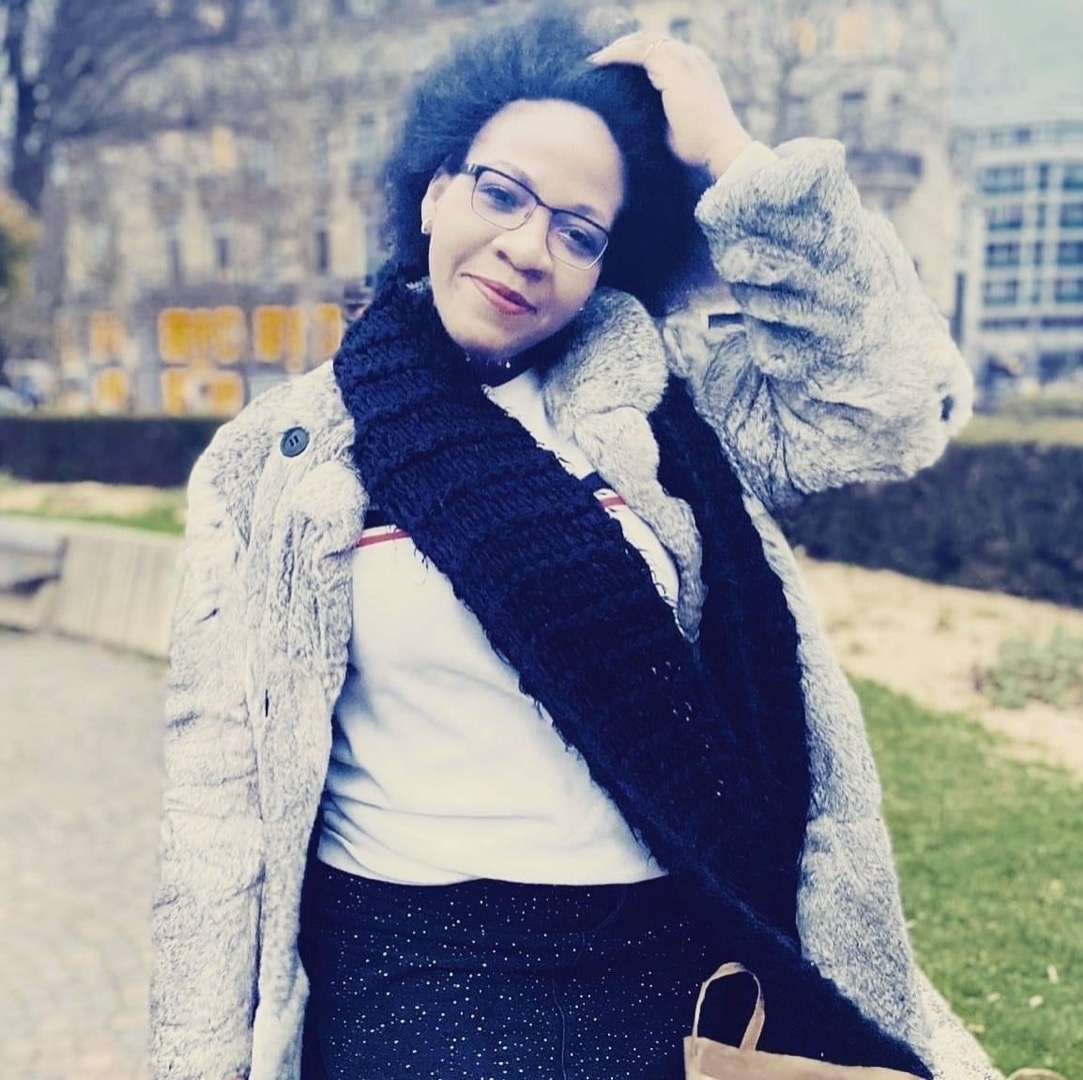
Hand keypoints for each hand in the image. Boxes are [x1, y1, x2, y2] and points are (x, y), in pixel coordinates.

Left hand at [589, 32, 752, 178]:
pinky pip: (638, 52)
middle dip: (624, 45)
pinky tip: (600, 63)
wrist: (720, 148)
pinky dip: (617, 55)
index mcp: (696, 67)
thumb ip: (662, 111)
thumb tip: (638, 117)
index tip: (615, 65)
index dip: (637, 52)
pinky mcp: (673, 68)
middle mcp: (692, 56)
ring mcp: (684, 59)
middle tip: (601, 59)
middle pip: (651, 38)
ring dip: (617, 48)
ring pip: (642, 41)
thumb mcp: (679, 122)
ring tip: (596, 60)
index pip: (663, 49)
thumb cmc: (702, 146)